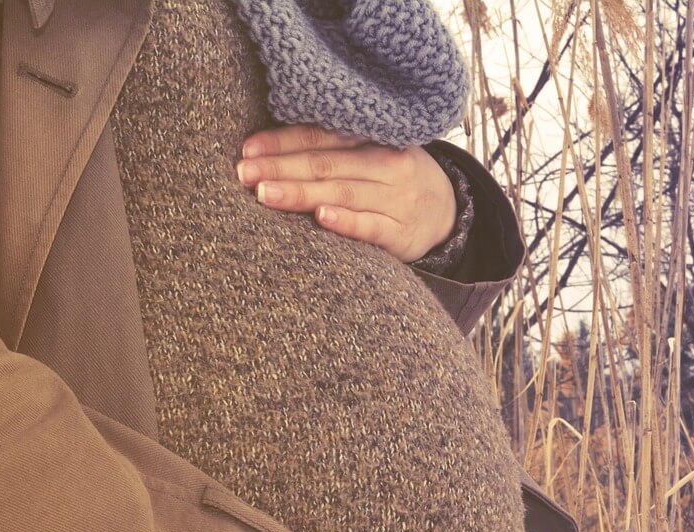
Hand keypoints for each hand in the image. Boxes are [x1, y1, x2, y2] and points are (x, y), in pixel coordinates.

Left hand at [238, 124, 458, 262]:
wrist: (449, 213)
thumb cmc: (393, 180)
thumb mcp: (373, 154)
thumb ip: (333, 149)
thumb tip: (268, 149)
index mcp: (374, 139)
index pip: (322, 136)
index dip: (283, 142)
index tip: (247, 151)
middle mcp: (387, 164)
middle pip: (327, 163)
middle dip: (282, 168)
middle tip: (245, 174)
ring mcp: (397, 198)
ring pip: (344, 192)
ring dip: (302, 193)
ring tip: (265, 194)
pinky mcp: (403, 233)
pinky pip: (372, 226)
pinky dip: (347, 221)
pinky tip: (322, 217)